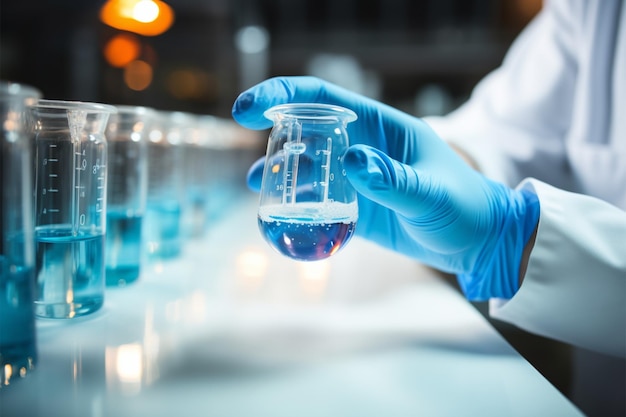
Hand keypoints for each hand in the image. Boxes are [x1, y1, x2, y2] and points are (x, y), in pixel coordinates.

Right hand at [233, 76, 539, 300]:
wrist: (479, 243)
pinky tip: (282, 228)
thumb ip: (393, 179)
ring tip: (262, 200)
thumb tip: (351, 161)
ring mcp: (356, 178)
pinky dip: (298, 215)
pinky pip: (318, 206)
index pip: (323, 97)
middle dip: (273, 146)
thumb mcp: (432, 193)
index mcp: (379, 126)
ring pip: (307, 172)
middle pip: (305, 133)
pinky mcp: (356, 208)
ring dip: (280, 182)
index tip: (246, 110)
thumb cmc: (466, 209)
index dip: (281, 95)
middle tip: (253, 174)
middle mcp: (362, 146)